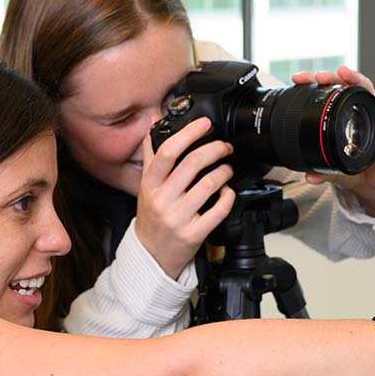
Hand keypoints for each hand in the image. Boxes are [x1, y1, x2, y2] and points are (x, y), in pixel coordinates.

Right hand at [135, 118, 237, 279]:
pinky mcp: (194, 234)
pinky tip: (227, 191)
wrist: (151, 255)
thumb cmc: (152, 217)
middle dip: (215, 149)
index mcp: (150, 184)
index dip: (189, 134)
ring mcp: (178, 218)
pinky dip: (228, 196)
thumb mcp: (146, 185)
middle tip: (224, 147)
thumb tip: (154, 120)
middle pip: (193, 163)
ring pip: (209, 184)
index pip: (168, 152)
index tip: (204, 124)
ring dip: (224, 171)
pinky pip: (219, 209)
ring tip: (227, 168)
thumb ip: (151, 152)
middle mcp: (162, 200)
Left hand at [288, 65, 374, 216]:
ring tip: (343, 72)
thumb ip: (325, 173)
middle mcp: (356, 109)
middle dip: (331, 77)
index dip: (312, 82)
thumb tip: (309, 177)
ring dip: (354, 78)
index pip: (325, 92)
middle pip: (343, 84)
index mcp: (339, 115)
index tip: (298, 79)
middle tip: (319, 76)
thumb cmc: (356, 168)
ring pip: (365, 88)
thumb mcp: (338, 170)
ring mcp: (374, 113)